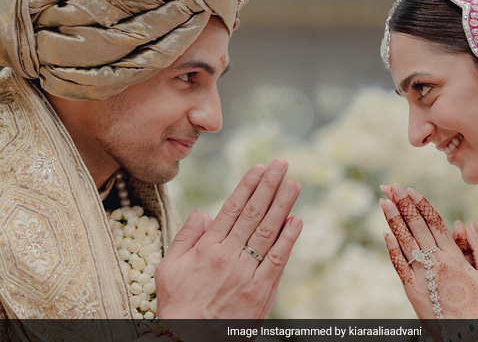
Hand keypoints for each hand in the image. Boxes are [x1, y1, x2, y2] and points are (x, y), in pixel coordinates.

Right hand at [155, 159, 301, 318]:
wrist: (192, 339)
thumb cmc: (178, 304)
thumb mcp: (169, 268)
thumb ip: (185, 237)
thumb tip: (202, 212)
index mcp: (207, 248)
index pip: (231, 209)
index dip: (247, 186)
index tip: (259, 168)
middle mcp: (228, 256)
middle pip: (252, 214)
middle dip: (268, 186)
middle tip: (281, 165)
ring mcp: (247, 273)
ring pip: (267, 232)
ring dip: (282, 205)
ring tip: (293, 184)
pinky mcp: (261, 290)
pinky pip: (277, 260)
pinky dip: (288, 239)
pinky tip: (296, 220)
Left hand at [380, 183, 477, 318]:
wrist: (470, 334)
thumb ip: (477, 247)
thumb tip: (464, 223)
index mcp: (454, 256)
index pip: (434, 223)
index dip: (421, 204)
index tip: (410, 190)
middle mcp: (436, 261)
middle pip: (416, 226)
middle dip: (403, 204)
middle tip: (390, 186)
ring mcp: (422, 275)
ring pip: (405, 241)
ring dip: (393, 219)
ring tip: (383, 201)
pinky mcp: (412, 289)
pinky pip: (399, 265)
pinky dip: (392, 248)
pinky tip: (385, 233)